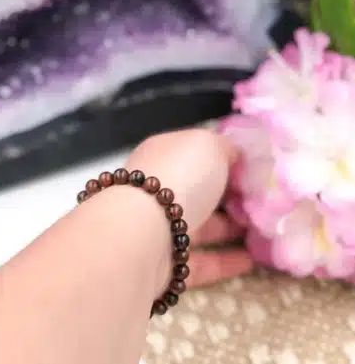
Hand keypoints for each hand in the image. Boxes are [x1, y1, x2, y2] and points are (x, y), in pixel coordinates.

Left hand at [126, 128, 252, 288]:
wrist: (144, 233)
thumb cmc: (179, 178)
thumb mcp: (207, 145)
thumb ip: (222, 146)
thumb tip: (232, 154)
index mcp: (163, 157)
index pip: (193, 155)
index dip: (223, 161)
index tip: (251, 171)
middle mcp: (158, 190)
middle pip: (197, 192)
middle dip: (227, 197)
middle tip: (261, 203)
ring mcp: (160, 227)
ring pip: (200, 227)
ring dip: (229, 229)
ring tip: (265, 231)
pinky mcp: (166, 263)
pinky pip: (202, 261)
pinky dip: (227, 261)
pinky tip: (254, 261)